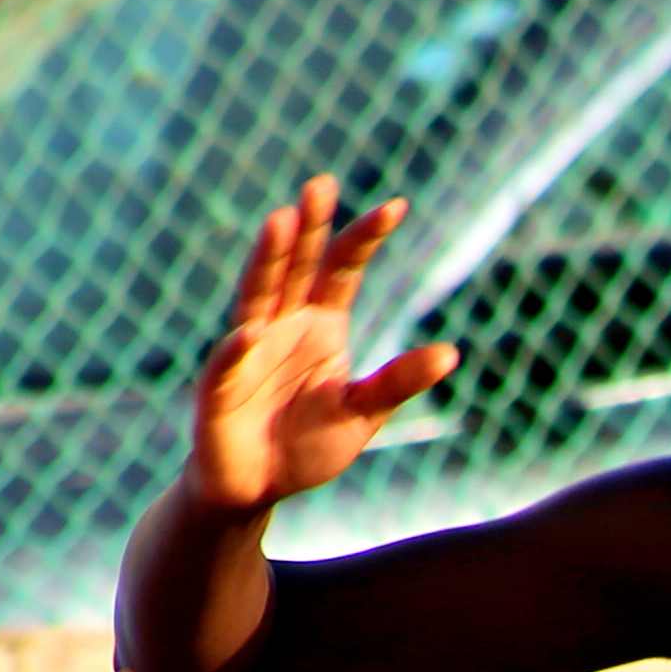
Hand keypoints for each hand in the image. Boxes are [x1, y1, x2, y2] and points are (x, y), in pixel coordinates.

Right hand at [190, 179, 455, 515]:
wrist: (256, 487)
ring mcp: (247, 348)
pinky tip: (248, 335)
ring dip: (268, 260)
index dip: (365, 238)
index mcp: (320, 324)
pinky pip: (229, 363)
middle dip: (309, 226)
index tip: (396, 207)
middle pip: (296, 266)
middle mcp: (282, 323)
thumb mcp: (363, 414)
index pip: (343, 270)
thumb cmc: (307, 446)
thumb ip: (398, 382)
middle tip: (322, 184)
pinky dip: (238, 350)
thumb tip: (451, 354)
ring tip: (281, 220)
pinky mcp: (220, 384)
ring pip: (258, 295)